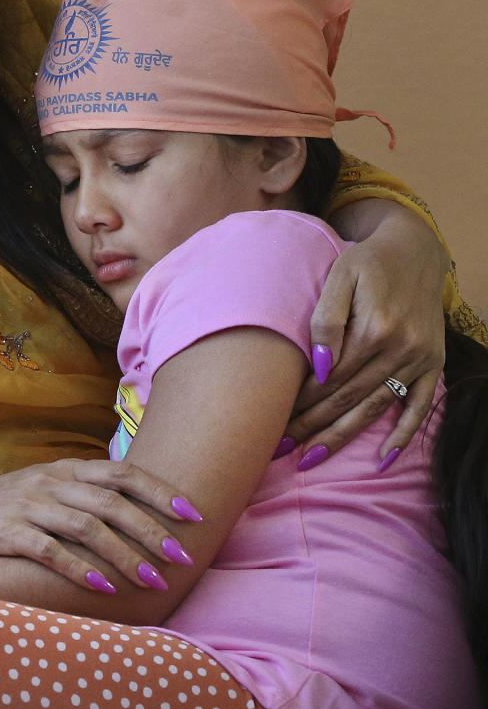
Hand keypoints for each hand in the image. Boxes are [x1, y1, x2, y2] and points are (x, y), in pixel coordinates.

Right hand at [0, 458, 201, 592]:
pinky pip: (51, 552)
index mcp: (64, 469)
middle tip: (183, 556)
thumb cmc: (1, 507)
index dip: (160, 492)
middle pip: (113, 502)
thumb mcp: (43, 487)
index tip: (193, 514)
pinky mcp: (7, 535)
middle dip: (153, 530)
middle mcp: (50, 483)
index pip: (123, 473)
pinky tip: (105, 589)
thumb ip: (83, 492)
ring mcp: (28, 507)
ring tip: (154, 581)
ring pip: (88, 529)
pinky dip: (81, 570)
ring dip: (126, 556)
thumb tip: (135, 506)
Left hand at [289, 212, 446, 459]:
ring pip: (375, 408)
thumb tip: (318, 367)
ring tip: (311, 457)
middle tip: (281, 448)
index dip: (302, 401)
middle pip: (349, 399)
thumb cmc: (368, 262)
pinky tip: (385, 459)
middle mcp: (401, 348)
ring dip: (343, 437)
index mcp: (374, 328)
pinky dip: (404, 434)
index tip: (274, 418)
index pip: (330, 379)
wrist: (416, 250)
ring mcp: (420, 358)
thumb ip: (326, 320)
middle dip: (313, 427)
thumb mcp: (340, 276)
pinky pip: (419, 405)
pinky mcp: (433, 363)